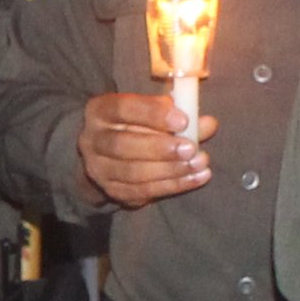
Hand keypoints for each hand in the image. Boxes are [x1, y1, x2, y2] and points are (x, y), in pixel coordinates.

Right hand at [78, 89, 213, 209]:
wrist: (110, 156)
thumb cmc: (137, 126)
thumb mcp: (153, 113)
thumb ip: (178, 115)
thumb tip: (207, 124)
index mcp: (100, 110)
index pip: (122, 108)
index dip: (152, 114)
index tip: (183, 120)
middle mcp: (92, 139)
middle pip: (122, 145)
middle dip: (160, 147)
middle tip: (191, 148)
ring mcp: (99, 169)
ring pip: (132, 172)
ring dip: (170, 169)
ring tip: (199, 163)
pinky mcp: (112, 191)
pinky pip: (142, 191)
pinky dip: (173, 185)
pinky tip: (197, 177)